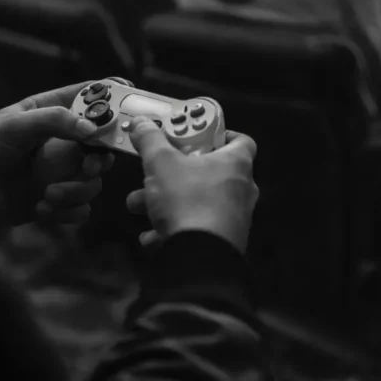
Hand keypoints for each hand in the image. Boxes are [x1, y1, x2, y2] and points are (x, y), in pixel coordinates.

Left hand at [0, 83, 113, 226]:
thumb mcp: (13, 126)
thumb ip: (53, 120)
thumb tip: (91, 129)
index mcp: (52, 113)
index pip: (88, 97)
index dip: (111, 98)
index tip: (126, 106)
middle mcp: (64, 142)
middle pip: (103, 144)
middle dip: (101, 157)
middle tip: (90, 165)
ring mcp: (63, 172)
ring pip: (95, 180)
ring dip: (77, 191)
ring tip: (48, 195)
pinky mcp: (59, 200)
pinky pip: (82, 208)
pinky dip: (67, 212)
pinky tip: (41, 208)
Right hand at [126, 118, 258, 253]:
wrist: (200, 258)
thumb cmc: (187, 199)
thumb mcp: (161, 163)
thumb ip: (150, 140)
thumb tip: (141, 122)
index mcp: (236, 163)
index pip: (240, 140)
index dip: (219, 135)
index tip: (195, 136)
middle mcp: (241, 189)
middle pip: (208, 172)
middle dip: (174, 174)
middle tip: (153, 174)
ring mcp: (234, 218)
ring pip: (197, 203)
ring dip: (166, 203)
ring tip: (138, 207)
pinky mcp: (224, 243)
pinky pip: (196, 230)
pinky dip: (173, 230)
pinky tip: (152, 238)